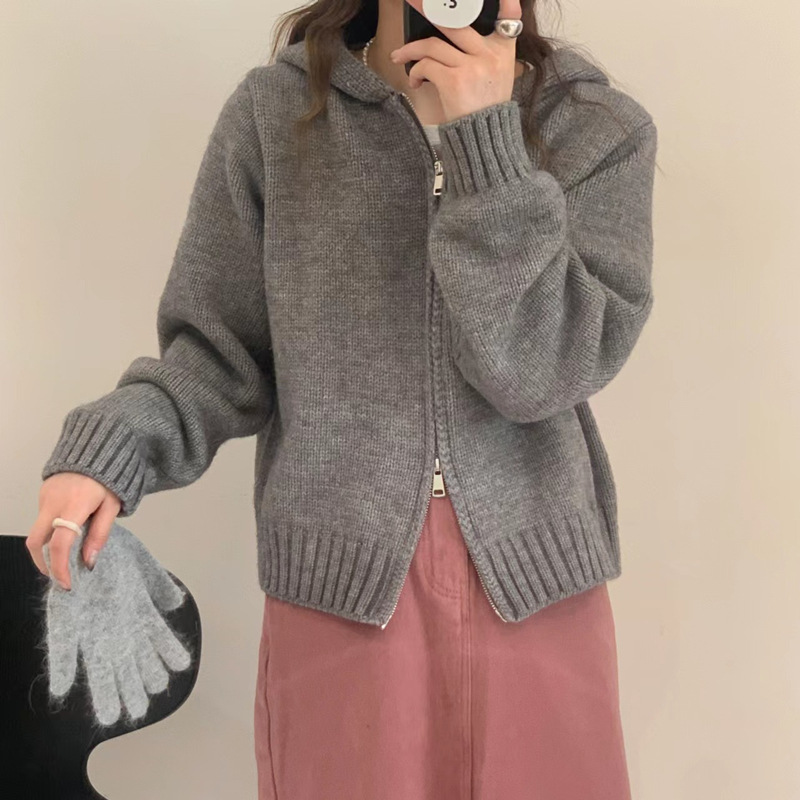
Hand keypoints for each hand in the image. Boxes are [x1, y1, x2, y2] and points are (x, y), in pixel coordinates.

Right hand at [28, 472, 121, 589]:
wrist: (97, 447)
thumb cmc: (110, 478)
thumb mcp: (112, 506)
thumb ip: (100, 534)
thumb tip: (88, 562)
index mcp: (74, 505)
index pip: (59, 544)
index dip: (60, 568)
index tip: (66, 584)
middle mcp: (53, 502)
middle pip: (35, 541)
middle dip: (43, 563)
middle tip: (59, 575)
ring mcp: (44, 497)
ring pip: (37, 530)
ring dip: (47, 547)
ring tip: (66, 556)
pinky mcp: (43, 493)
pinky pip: (42, 518)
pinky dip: (50, 531)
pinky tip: (66, 532)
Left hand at [389, 0, 522, 122]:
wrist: (484, 140)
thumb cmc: (485, 109)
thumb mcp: (498, 77)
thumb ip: (485, 53)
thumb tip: (454, 34)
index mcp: (503, 51)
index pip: (510, 15)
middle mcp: (489, 54)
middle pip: (456, 21)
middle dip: (429, 8)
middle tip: (411, 0)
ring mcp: (472, 66)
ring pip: (433, 45)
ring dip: (411, 50)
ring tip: (399, 56)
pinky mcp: (454, 81)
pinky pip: (427, 65)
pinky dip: (416, 71)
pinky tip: (416, 80)